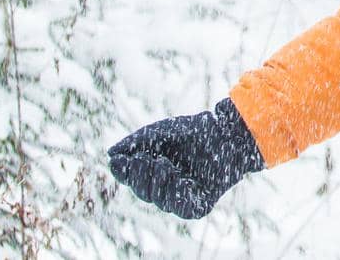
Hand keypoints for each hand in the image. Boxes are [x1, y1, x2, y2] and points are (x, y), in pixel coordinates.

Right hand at [108, 98, 264, 218]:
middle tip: (145, 159)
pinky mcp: (199, 205)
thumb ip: (137, 142)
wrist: (228, 133)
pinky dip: (179, 195)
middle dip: (140, 175)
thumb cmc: (194, 131)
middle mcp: (164, 187)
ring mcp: (181, 197)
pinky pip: (183, 208)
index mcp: (153, 170)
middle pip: (143, 191)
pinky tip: (182, 180)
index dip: (124, 172)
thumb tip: (111, 154)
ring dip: (159, 182)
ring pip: (160, 201)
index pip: (131, 177)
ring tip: (166, 164)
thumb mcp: (162, 132)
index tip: (121, 160)